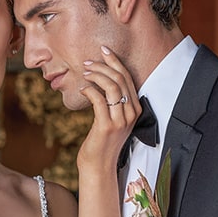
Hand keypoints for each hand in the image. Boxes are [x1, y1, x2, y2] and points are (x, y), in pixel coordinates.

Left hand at [77, 46, 139, 170]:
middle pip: (120, 79)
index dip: (116, 61)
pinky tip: (82, 89)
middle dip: (104, 65)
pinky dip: (89, 90)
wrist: (99, 166)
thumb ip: (112, 102)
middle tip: (88, 62)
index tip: (104, 50)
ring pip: (112, 86)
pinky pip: (99, 100)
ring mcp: (120, 120)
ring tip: (84, 72)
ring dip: (96, 75)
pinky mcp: (107, 126)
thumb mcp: (112, 119)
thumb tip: (101, 79)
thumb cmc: (102, 142)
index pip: (128, 78)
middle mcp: (131, 113)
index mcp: (135, 109)